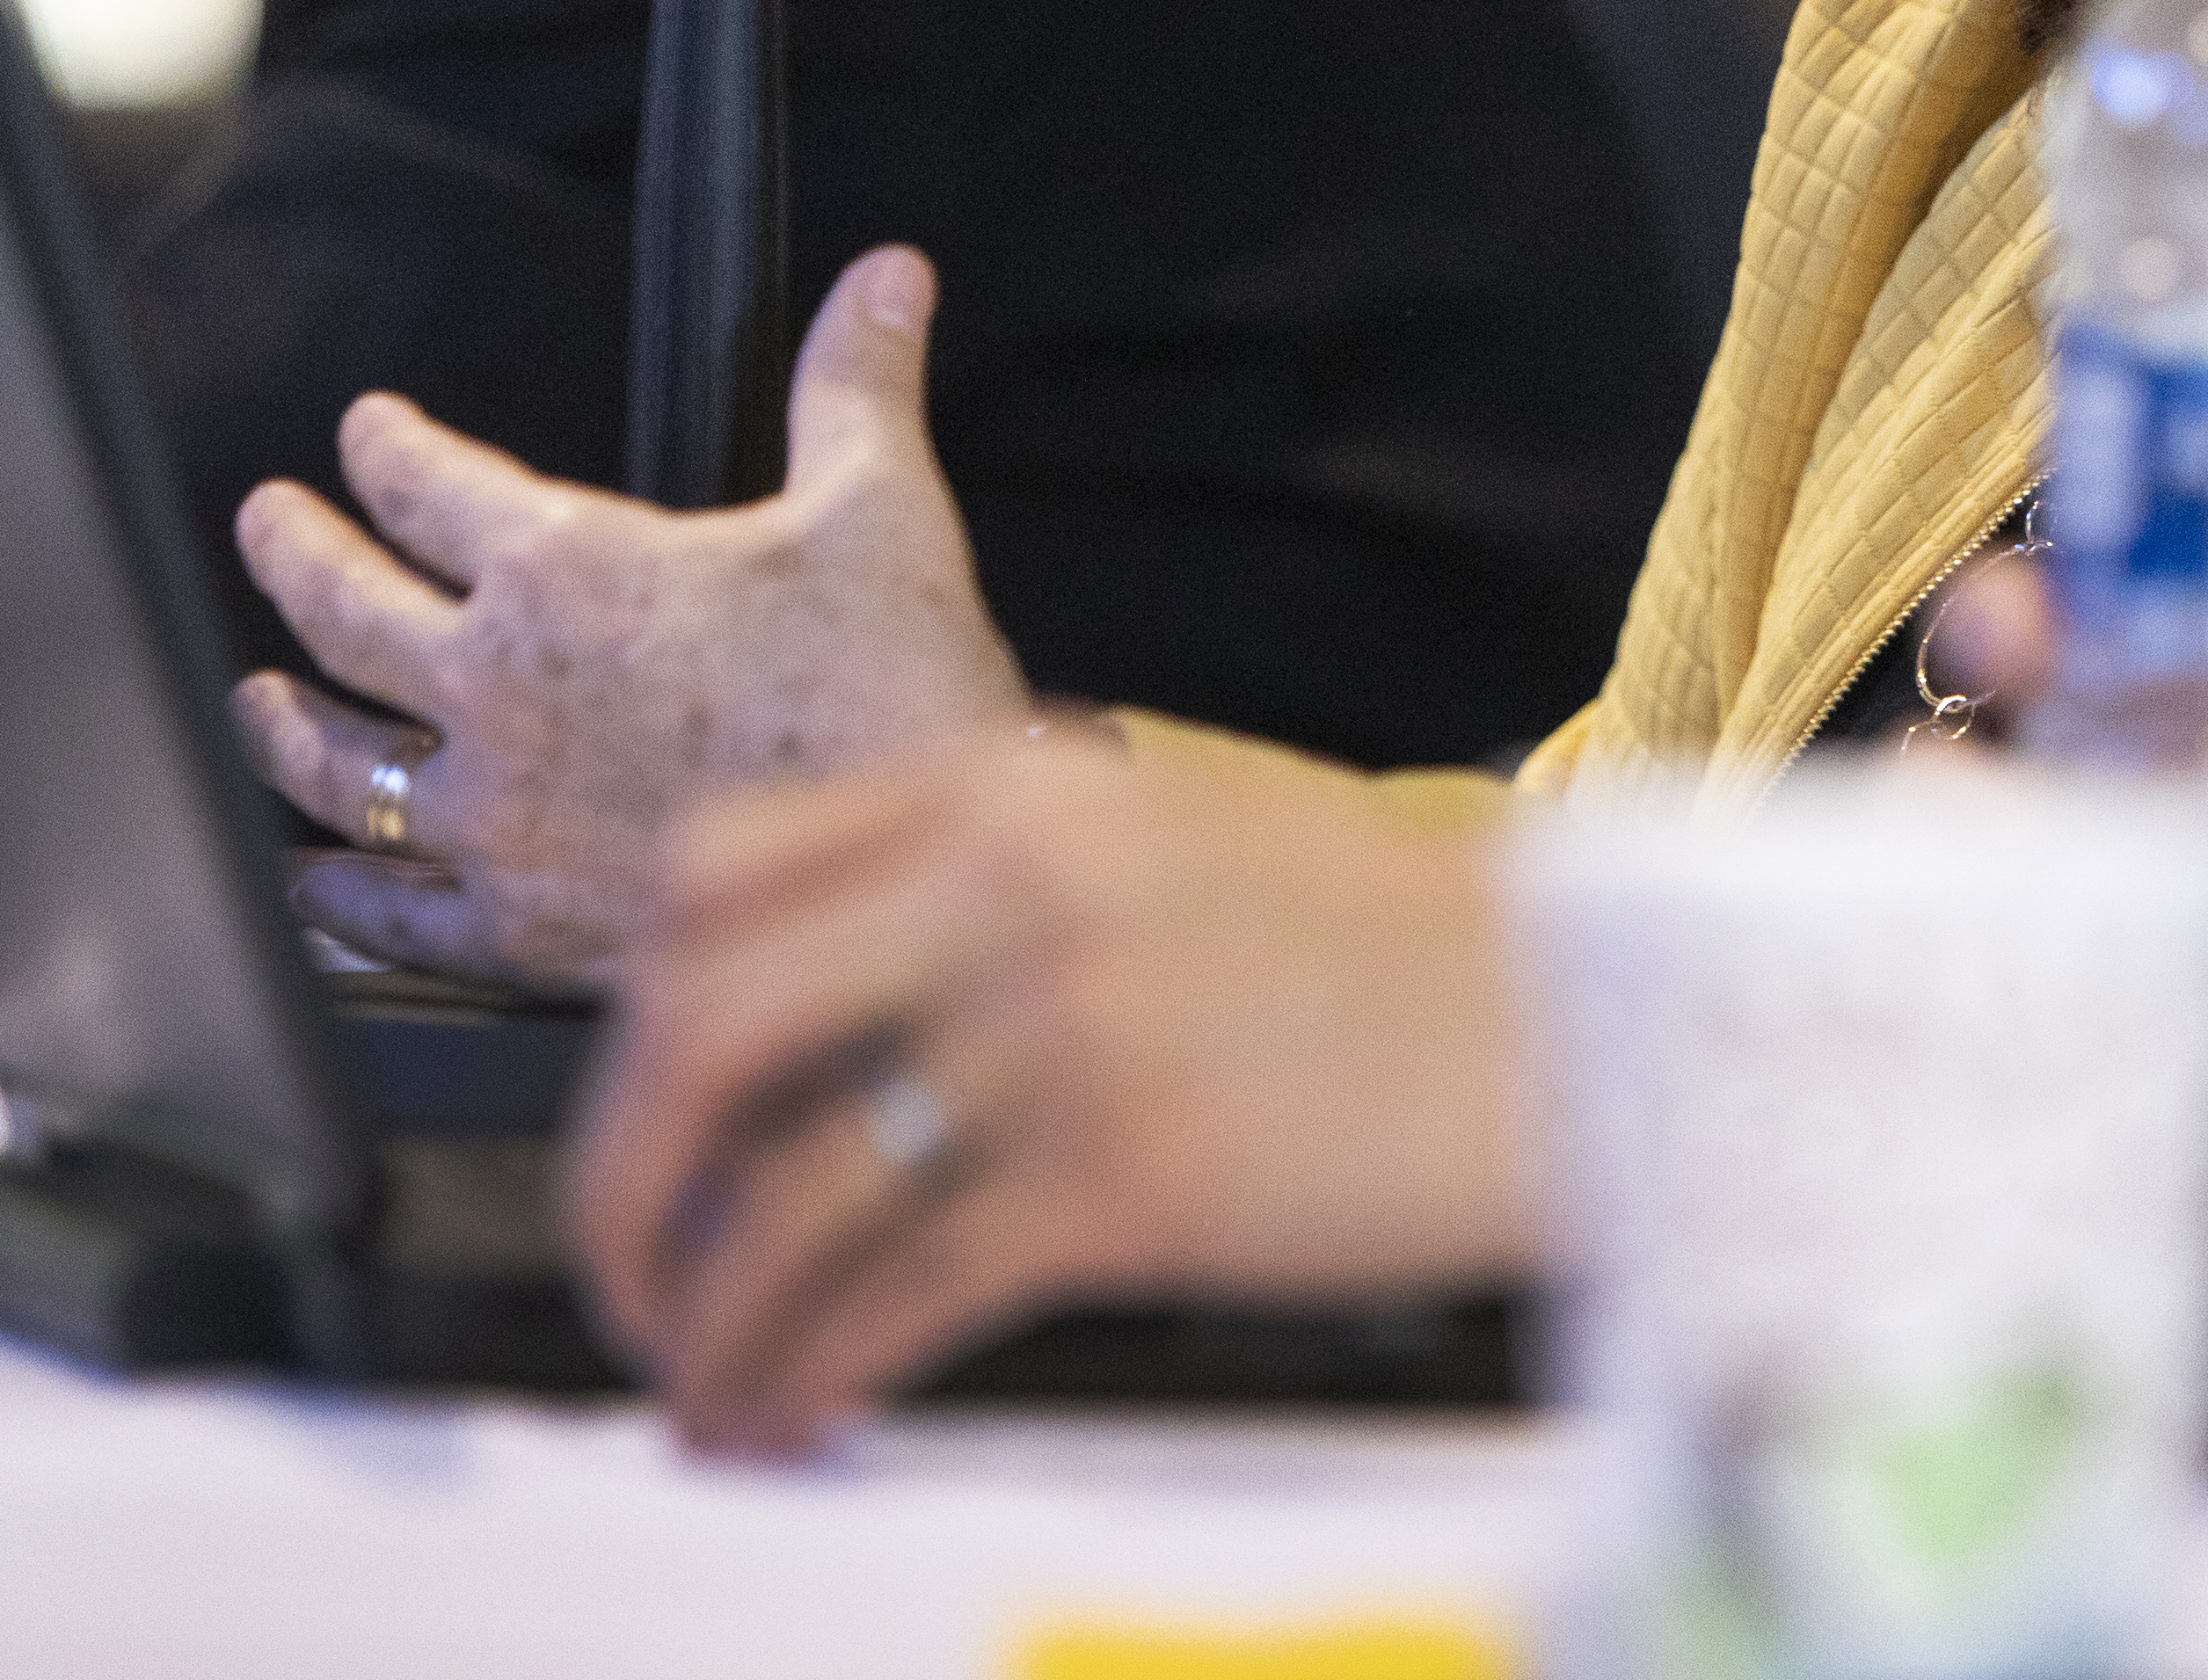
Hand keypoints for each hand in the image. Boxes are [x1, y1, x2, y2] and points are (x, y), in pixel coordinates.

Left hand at [226, 247, 1033, 982]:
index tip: (368, 430)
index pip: (425, 484)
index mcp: (566, 569)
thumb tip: (888, 278)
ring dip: (283, 726)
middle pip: (341, 608)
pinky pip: (393, 911)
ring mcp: (496, 815)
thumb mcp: (883, 508)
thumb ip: (855, 382)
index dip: (385, 445)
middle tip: (266, 522)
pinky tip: (319, 884)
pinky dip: (341, 895)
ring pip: (340, 764)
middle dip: (290, 552)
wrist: (900, 875)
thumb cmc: (894, 689)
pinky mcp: (518, 925)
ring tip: (256, 704)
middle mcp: (499, 687)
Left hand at [571, 723, 1531, 1452]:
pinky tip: (794, 1418)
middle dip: (619, 1182)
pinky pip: (888, 1300)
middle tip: (621, 1272)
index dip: (636, 1014)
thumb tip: (849, 1003)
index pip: (716, 871)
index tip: (644, 1109)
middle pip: (698, 1030)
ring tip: (700, 1389)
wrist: (1588, 1016)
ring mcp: (1056, 1034)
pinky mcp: (1116, 1182)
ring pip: (777, 1194)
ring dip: (702, 1320)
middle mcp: (1008, 889)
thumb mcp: (1183, 837)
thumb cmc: (1408, 953)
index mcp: (1013, 787)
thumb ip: (1011, 878)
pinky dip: (804, 1377)